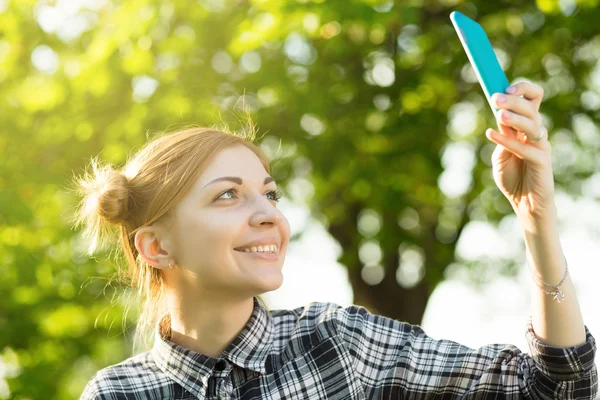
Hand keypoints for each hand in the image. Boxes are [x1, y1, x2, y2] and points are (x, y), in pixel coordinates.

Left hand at [485, 81, 555, 221]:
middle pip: (531, 108)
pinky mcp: (542, 161)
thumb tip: (500, 117)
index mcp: (526, 127)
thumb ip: (502, 137)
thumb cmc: (512, 178)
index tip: (504, 86)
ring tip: (499, 114)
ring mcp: (540, 146)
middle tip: (496, 98)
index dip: (522, 90)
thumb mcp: (500, 155)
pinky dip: (508, 141)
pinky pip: (525, 148)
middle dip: (514, 101)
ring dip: (515, 118)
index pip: (532, 99)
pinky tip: (491, 134)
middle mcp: (536, 133)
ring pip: (532, 124)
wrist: (523, 203)